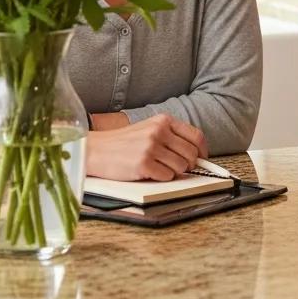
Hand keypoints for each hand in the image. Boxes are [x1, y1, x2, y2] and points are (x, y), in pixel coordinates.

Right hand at [85, 112, 207, 180]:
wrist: (95, 150)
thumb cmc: (123, 142)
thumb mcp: (149, 129)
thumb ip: (171, 136)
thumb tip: (196, 153)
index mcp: (163, 120)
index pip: (196, 136)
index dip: (202, 150)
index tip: (202, 159)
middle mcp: (159, 131)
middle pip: (191, 153)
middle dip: (188, 165)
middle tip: (177, 168)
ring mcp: (151, 147)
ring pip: (180, 167)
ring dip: (173, 172)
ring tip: (158, 168)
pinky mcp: (143, 164)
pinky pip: (166, 176)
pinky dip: (161, 178)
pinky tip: (149, 173)